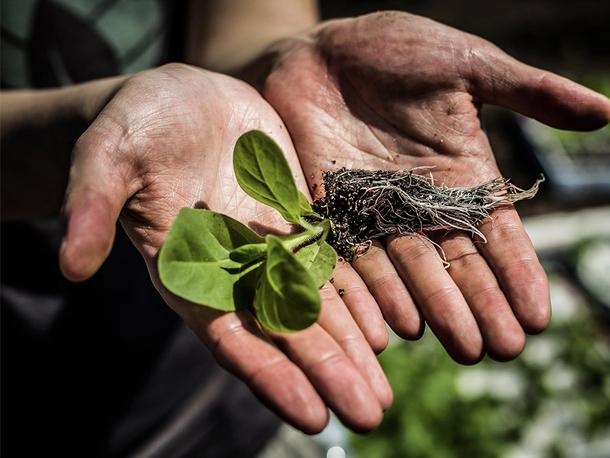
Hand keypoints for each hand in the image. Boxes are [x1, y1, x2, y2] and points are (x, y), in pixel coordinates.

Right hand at [59, 63, 390, 432]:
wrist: (178, 98)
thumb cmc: (134, 127)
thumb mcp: (107, 156)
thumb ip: (94, 206)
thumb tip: (69, 264)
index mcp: (190, 272)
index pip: (232, 337)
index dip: (271, 375)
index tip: (312, 414)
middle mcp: (236, 272)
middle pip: (287, 333)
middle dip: (328, 373)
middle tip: (370, 415)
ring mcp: (271, 248)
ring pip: (318, 307)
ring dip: (352, 347)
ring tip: (385, 389)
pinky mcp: (297, 219)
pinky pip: (335, 262)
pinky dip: (361, 293)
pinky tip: (390, 324)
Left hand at [261, 12, 609, 361]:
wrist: (320, 51)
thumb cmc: (395, 50)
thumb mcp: (467, 64)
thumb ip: (527, 92)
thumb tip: (604, 111)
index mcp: (461, 174)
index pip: (497, 232)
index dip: (518, 272)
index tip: (538, 315)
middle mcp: (421, 203)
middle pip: (456, 262)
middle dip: (480, 305)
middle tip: (501, 348)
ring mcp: (374, 211)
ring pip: (408, 270)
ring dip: (434, 309)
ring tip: (459, 345)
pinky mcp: (329, 210)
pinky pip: (351, 257)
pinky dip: (372, 292)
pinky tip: (393, 325)